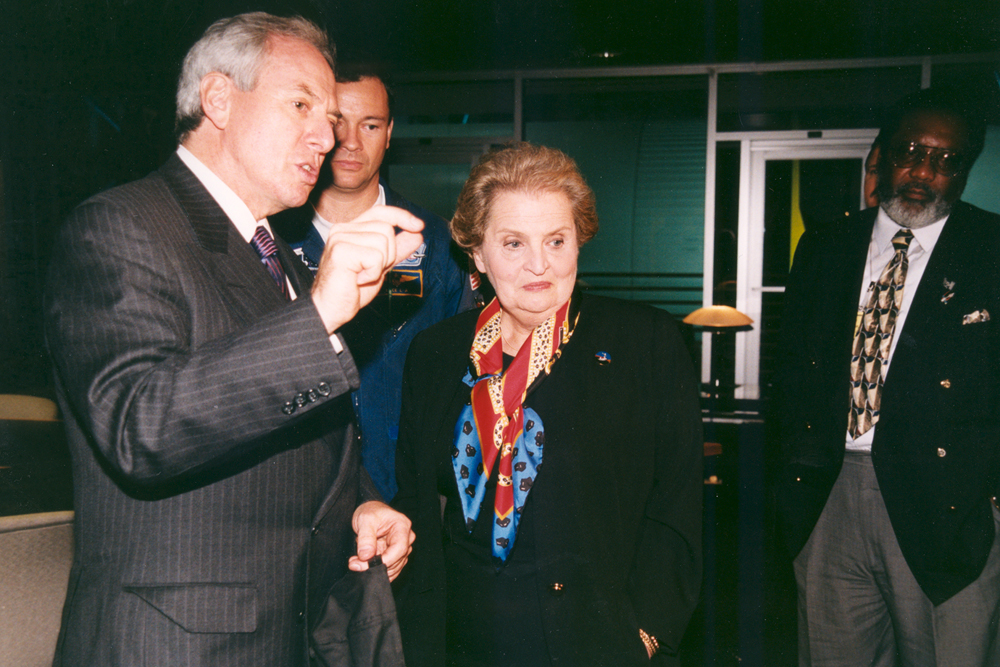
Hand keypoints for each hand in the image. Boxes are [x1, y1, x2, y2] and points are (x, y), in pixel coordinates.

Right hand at [311, 206, 423, 334]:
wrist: (331, 309)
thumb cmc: (351, 289)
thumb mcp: (381, 265)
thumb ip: (397, 249)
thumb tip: (417, 233)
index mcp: (351, 229)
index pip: (381, 212)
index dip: (401, 216)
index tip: (419, 226)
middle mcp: (343, 229)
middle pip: (386, 228)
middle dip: (389, 254)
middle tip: (370, 271)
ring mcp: (340, 238)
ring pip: (382, 242)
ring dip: (379, 266)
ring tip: (362, 275)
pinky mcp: (340, 251)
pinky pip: (375, 257)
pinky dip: (373, 273)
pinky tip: (358, 280)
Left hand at [348, 500, 414, 581]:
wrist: (369, 511)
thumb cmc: (370, 511)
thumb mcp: (365, 520)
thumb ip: (365, 538)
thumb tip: (366, 556)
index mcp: (402, 526)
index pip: (400, 548)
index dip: (385, 560)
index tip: (367, 565)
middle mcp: (406, 538)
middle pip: (397, 560)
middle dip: (376, 566)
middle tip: (355, 564)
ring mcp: (401, 548)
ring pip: (393, 567)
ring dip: (375, 569)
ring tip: (356, 563)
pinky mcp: (395, 556)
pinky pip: (389, 569)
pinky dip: (376, 570)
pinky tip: (363, 565)